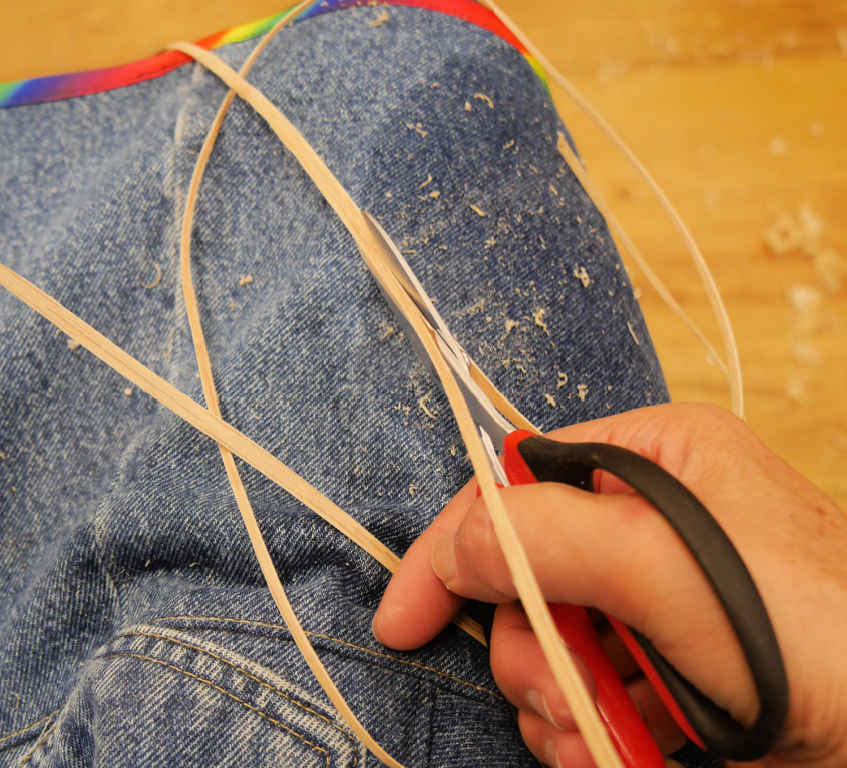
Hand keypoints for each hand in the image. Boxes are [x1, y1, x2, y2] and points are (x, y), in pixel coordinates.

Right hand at [372, 403, 846, 767]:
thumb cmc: (831, 633)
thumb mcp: (674, 565)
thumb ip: (550, 537)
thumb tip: (452, 552)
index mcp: (654, 459)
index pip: (515, 487)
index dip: (452, 551)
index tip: (404, 622)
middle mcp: (649, 523)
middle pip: (525, 577)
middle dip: (531, 646)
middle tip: (563, 688)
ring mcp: (658, 601)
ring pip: (548, 648)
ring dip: (558, 701)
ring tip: (605, 730)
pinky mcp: (666, 669)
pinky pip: (586, 696)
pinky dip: (586, 733)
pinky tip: (619, 750)